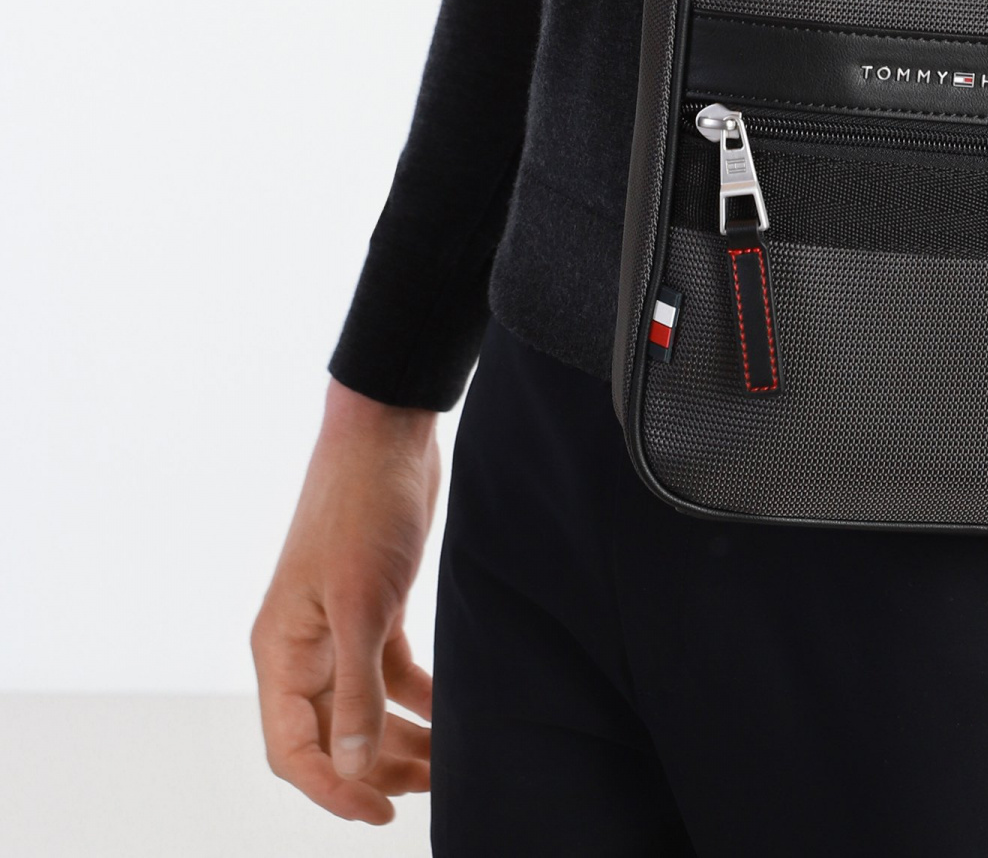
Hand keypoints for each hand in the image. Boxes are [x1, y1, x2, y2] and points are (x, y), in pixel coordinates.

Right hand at [252, 380, 439, 823]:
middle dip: (373, 769)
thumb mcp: (362, 604)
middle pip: (329, 736)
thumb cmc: (362, 507)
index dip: (331, 788)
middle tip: (428, 789)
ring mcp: (337, 627)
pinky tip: (448, 713)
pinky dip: (415, 697)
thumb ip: (355, 688)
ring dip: (398, 738)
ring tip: (444, 762)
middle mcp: (302, 646)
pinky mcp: (374, 607)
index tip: (379, 812)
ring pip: (361, 708)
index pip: (292, 749)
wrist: (389, 433)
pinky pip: (388, 673)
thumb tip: (349, 766)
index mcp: (280, 651)